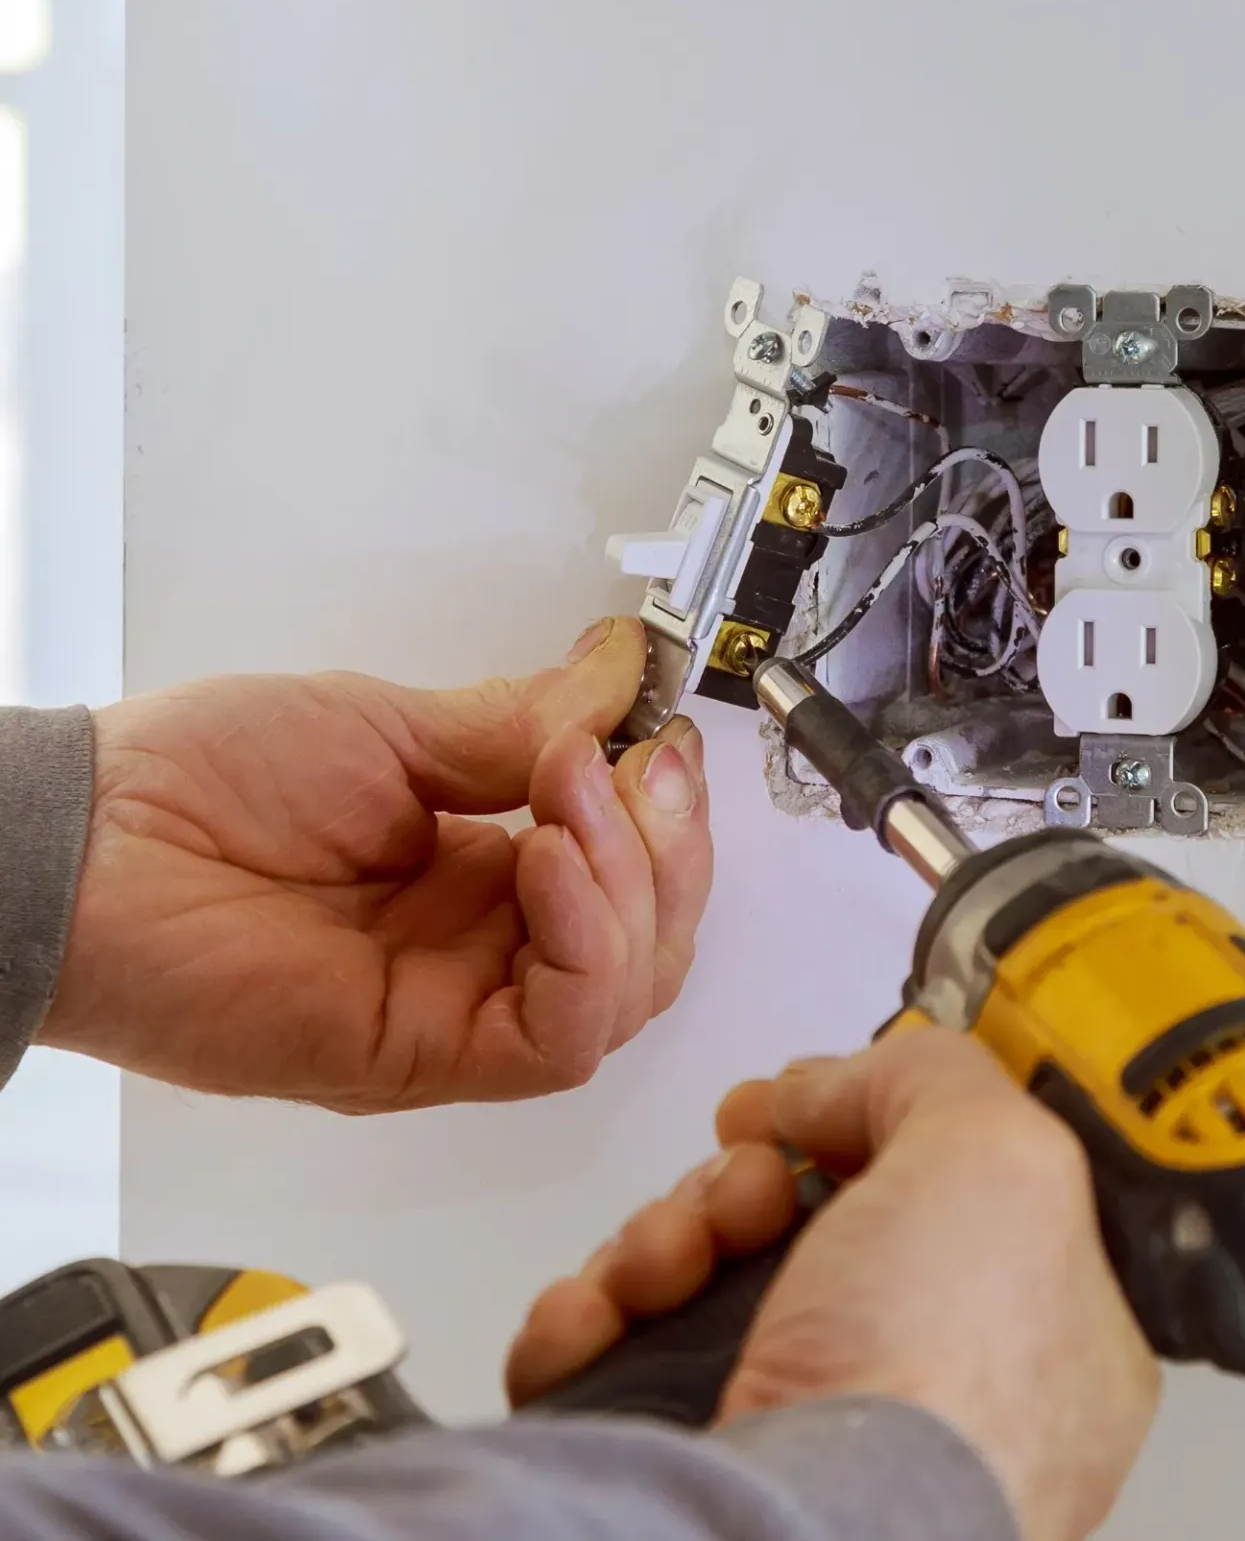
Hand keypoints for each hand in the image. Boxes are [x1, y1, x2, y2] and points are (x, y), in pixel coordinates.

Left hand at [39, 618, 712, 1111]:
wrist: (89, 843)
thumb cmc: (200, 782)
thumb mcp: (390, 727)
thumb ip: (519, 724)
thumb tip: (620, 674)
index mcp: (480, 876)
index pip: (632, 877)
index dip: (665, 815)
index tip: (657, 735)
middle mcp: (480, 952)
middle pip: (651, 944)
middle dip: (670, 848)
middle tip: (634, 764)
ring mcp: (455, 1008)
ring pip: (624, 995)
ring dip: (632, 885)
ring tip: (568, 793)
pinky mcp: (419, 1056)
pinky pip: (556, 1038)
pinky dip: (586, 948)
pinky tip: (548, 863)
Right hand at [507, 1029, 1159, 1540]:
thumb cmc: (938, 1383)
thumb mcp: (998, 1156)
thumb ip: (934, 1077)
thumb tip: (831, 1084)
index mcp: (1038, 1330)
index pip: (947, 1189)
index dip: (867, 1126)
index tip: (810, 1098)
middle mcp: (922, 1387)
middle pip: (805, 1221)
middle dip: (743, 1179)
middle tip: (745, 1193)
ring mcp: (802, 1437)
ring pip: (702, 1280)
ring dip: (659, 1238)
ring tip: (664, 1266)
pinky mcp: (690, 1469)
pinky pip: (614, 1359)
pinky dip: (588, 1320)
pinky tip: (597, 1316)